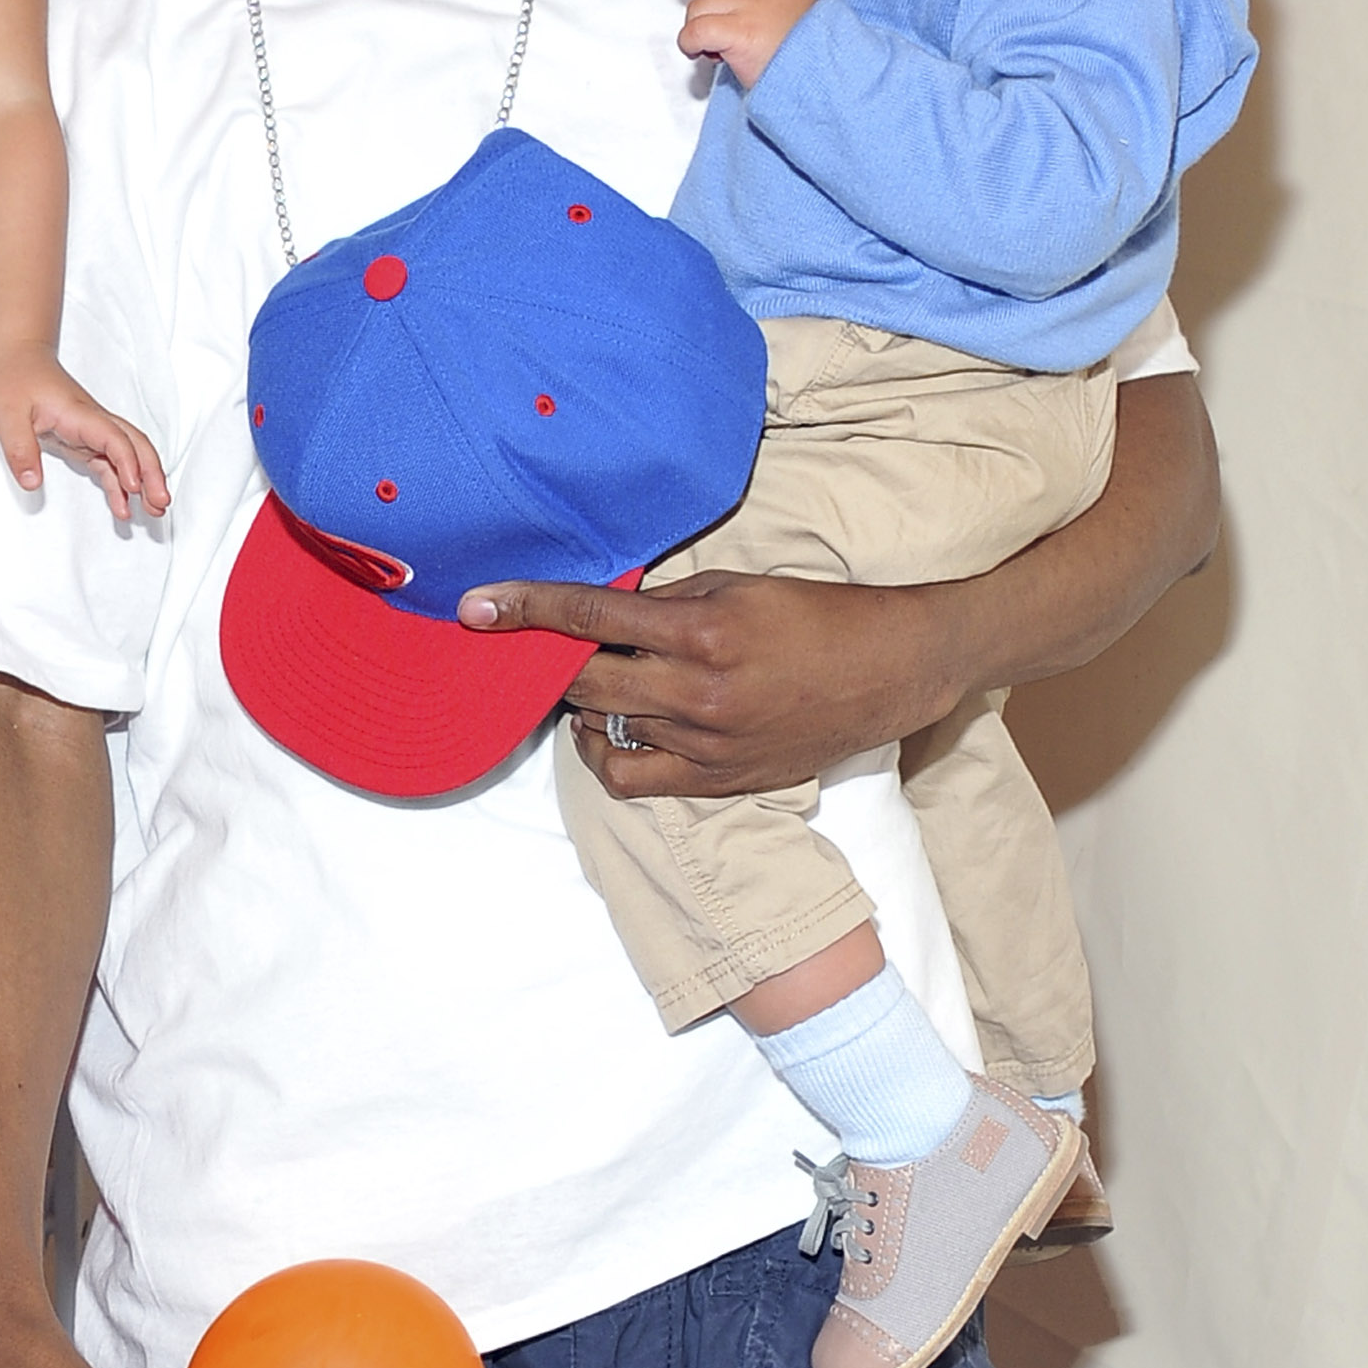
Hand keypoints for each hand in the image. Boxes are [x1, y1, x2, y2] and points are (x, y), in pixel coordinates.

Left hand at [0, 345, 170, 519]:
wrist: (18, 358)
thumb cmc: (15, 379)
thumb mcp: (6, 416)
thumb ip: (20, 450)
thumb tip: (32, 483)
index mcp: (79, 414)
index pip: (114, 438)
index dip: (127, 462)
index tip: (133, 487)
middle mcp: (93, 421)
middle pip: (136, 445)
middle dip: (153, 473)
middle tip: (161, 503)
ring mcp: (92, 430)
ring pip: (129, 454)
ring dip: (145, 480)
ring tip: (154, 510)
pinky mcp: (85, 438)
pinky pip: (110, 461)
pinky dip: (121, 483)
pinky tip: (123, 504)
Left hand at [457, 569, 962, 798]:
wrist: (890, 671)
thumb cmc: (813, 616)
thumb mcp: (734, 586)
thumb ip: (661, 603)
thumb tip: (597, 614)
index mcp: (701, 632)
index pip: (590, 618)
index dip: (526, 609)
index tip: (477, 607)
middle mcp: (697, 694)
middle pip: (583, 682)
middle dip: (547, 662)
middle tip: (532, 647)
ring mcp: (707, 745)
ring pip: (602, 729)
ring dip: (583, 704)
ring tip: (590, 681)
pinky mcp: (719, 781)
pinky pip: (632, 778)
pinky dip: (607, 752)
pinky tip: (613, 727)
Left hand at [672, 0, 815, 88]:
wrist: (823, 72)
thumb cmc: (807, 49)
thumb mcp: (790, 7)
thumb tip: (722, 9)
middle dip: (706, 15)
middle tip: (722, 41)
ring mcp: (748, 2)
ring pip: (697, 10)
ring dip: (699, 33)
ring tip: (721, 51)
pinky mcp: (736, 29)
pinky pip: (694, 32)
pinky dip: (690, 45)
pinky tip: (704, 54)